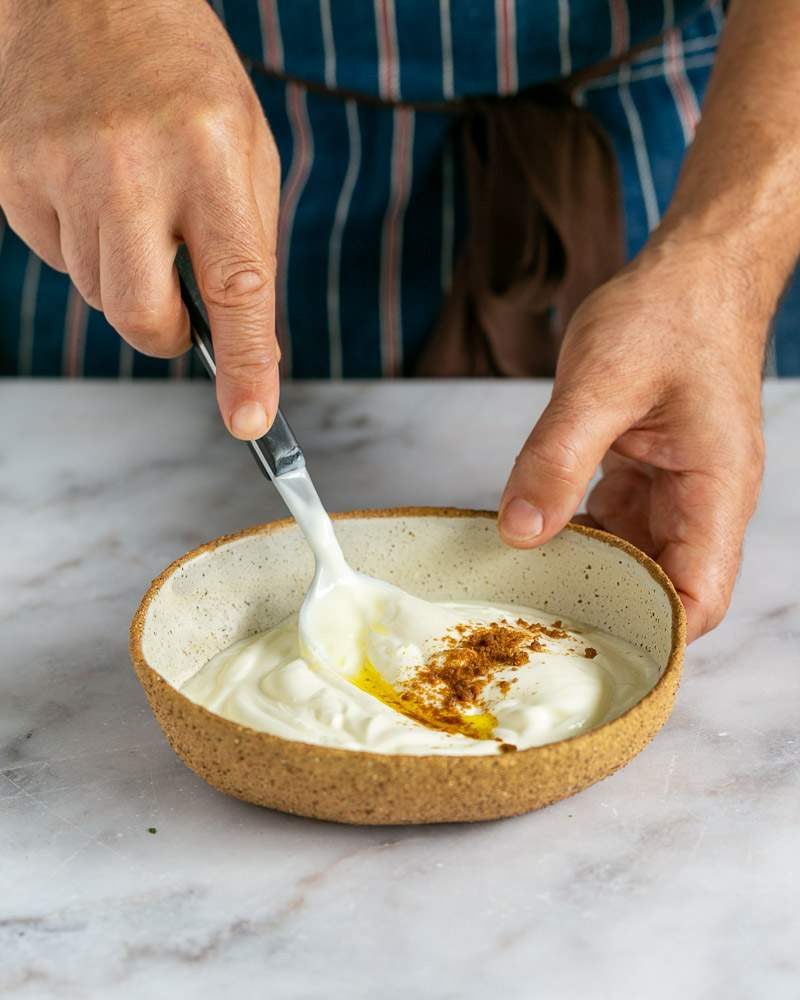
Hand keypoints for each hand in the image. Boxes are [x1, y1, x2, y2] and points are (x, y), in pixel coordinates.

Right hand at [0, 0, 279, 437]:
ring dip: (122, 274)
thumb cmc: (186, 83)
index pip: (235, 285)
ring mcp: (58, 169)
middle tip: (176, 307)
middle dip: (163, 333)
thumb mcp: (246, 151)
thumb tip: (244, 348)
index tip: (250, 419)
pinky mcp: (11, 176)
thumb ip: (247, 250)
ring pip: (96, 292)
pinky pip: (54, 258)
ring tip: (130, 200)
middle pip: (139, 315)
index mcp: (209, 155)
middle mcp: (130, 165)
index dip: (245, 363)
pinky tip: (89, 187)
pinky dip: (80, 244)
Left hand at [497, 238, 767, 640]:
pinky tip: (535, 539)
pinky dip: (579, 539)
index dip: (650, 632)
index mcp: (714, 491)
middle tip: (531, 626)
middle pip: (663, 592)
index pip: (698, 598)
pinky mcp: (647, 476)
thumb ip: (558, 458)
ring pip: (635, 563)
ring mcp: (675, 492)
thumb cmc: (668, 313)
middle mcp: (701, 503)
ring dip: (586, 577)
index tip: (580, 643)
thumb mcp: (602, 381)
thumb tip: (520, 532)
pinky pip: (615, 528)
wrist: (691, 273)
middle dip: (606, 613)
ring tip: (523, 592)